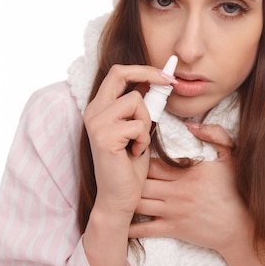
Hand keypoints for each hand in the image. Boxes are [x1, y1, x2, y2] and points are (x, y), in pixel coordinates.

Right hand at [83, 64, 173, 220]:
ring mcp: (96, 123)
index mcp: (100, 107)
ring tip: (139, 142)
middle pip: (120, 74)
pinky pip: (138, 125)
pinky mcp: (104, 137)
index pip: (118, 73)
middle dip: (149, 73)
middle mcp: (93, 111)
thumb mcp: (136, 128)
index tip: (167, 75)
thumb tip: (155, 82)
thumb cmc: (130, 164)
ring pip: (135, 101)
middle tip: (170, 81)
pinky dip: (143, 139)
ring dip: (146, 121)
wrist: (119, 196)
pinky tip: (134, 153)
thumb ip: (139, 107)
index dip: (144, 69)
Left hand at [128, 123, 252, 252]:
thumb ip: (214, 135)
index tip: (132, 152)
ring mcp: (174, 211)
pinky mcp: (173, 229)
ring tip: (115, 190)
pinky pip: (145, 228)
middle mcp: (178, 191)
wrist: (243, 227)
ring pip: (139, 202)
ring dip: (126, 196)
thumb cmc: (237, 191)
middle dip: (128, 175)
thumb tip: (191, 124)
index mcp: (190, 172)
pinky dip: (130, 225)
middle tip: (118, 171)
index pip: (155, 162)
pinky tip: (120, 219)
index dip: (140, 156)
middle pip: (142, 180)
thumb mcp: (232, 157)